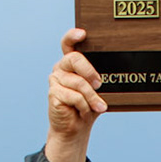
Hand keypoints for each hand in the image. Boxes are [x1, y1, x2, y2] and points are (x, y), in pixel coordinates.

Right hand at [47, 28, 105, 145]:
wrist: (76, 128)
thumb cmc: (88, 106)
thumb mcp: (97, 90)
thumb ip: (99, 80)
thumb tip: (107, 78)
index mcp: (72, 63)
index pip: (68, 43)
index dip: (73, 36)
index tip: (83, 33)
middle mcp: (61, 67)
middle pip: (75, 59)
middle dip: (90, 72)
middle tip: (99, 84)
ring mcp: (55, 79)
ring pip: (78, 83)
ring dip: (92, 97)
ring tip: (98, 107)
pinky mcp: (53, 93)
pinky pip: (74, 96)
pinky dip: (84, 106)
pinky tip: (83, 111)